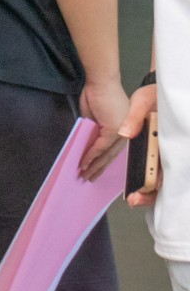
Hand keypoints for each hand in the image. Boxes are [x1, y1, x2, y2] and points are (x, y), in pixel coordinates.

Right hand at [77, 77, 130, 179]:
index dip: (103, 161)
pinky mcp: (113, 131)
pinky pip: (100, 148)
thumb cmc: (96, 93)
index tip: (94, 170)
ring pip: (106, 155)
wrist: (100, 82)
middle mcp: (125, 133)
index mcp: (123, 129)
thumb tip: (88, 143)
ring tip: (84, 175)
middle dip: (98, 168)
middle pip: (111, 156)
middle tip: (89, 178)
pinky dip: (91, 156)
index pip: (113, 149)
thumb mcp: (94, 117)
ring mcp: (121, 133)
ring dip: (94, 166)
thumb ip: (94, 130)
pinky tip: (84, 163)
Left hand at [121, 82, 158, 205]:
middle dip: (149, 194)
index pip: (162, 171)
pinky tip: (135, 185)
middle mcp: (166, 150)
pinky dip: (146, 178)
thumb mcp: (144, 101)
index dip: (151, 186)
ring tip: (132, 198)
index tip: (137, 195)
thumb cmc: (156, 95)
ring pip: (159, 177)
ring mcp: (162, 151)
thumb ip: (135, 117)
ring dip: (146, 189)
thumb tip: (124, 134)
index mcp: (165, 141)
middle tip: (133, 200)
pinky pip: (153, 167)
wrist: (162, 90)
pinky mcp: (156, 149)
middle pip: (162, 180)